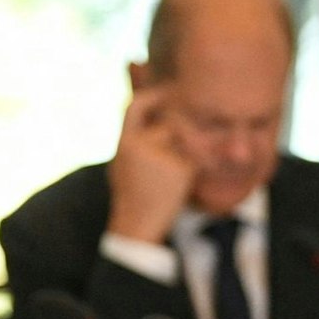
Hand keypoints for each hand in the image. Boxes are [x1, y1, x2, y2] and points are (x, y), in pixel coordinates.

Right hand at [105, 86, 194, 243]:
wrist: (137, 225)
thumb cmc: (131, 193)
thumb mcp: (123, 160)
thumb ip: (135, 135)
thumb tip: (148, 109)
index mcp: (125, 142)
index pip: (136, 105)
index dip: (153, 96)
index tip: (168, 93)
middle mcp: (140, 145)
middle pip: (169, 121)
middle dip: (180, 127)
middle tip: (185, 135)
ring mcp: (161, 157)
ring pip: (184, 139)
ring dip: (186, 151)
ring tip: (170, 174)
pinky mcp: (181, 170)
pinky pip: (194, 158)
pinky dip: (192, 168)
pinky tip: (178, 186)